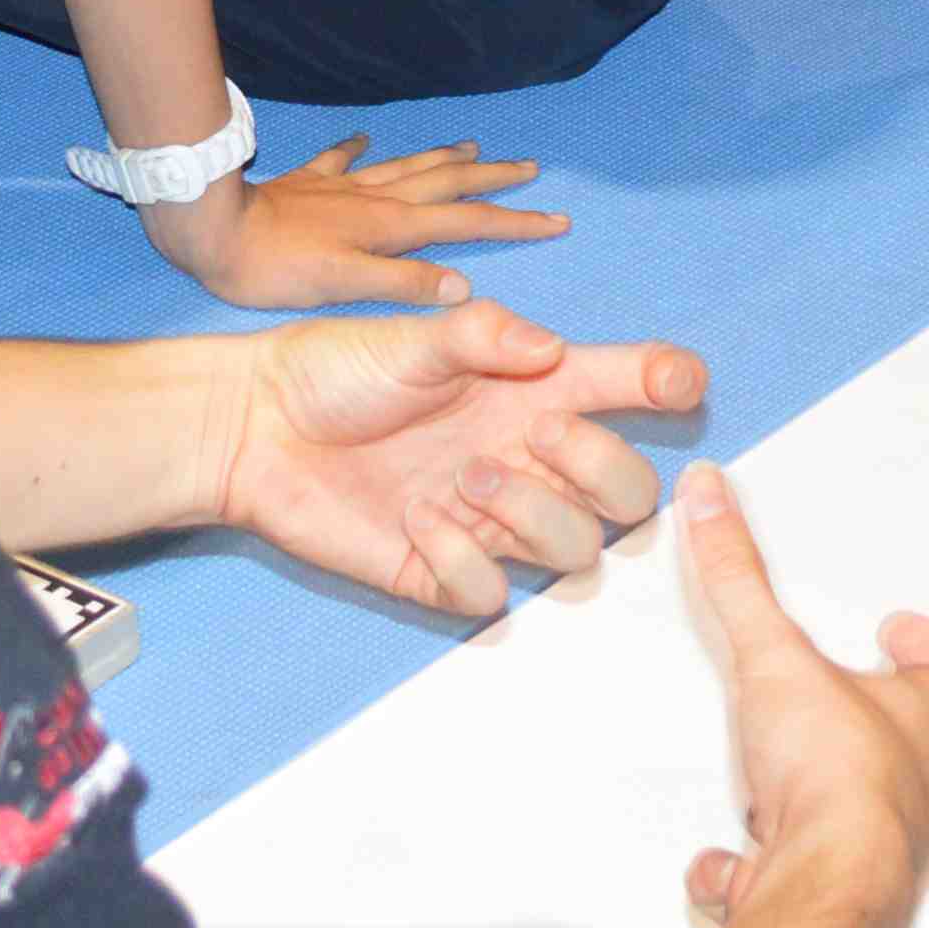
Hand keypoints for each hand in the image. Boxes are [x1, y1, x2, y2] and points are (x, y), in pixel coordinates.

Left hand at [138, 131, 567, 312]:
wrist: (213, 230)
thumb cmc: (278, 269)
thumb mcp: (345, 287)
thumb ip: (405, 284)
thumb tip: (465, 285)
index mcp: (391, 228)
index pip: (467, 226)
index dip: (514, 223)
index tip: (558, 218)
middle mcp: (375, 200)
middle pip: (447, 186)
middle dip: (493, 179)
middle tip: (532, 168)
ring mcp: (342, 188)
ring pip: (407, 167)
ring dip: (444, 159)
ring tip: (474, 146)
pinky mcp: (307, 184)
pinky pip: (342, 160)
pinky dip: (360, 149)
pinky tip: (367, 139)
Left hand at [211, 300, 697, 618]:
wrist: (253, 426)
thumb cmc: (334, 370)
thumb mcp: (412, 334)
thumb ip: (483, 334)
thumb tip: (551, 351)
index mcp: (532, 392)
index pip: (627, 388)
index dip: (668, 383)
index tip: (675, 382)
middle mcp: (524, 459)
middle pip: (628, 494)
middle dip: (607, 467)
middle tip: (540, 434)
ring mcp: (487, 521)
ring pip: (576, 552)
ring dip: (537, 515)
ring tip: (466, 477)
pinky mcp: (439, 571)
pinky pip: (491, 593)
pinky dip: (466, 562)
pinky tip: (419, 522)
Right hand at [673, 463, 928, 927]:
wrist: (826, 885)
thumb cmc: (836, 778)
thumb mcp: (776, 653)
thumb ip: (738, 576)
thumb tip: (714, 501)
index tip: (900, 633)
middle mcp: (924, 782)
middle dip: (885, 716)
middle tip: (850, 693)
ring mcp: (888, 839)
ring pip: (874, 808)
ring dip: (831, 788)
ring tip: (780, 768)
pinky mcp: (840, 884)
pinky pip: (806, 869)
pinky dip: (762, 863)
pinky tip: (731, 859)